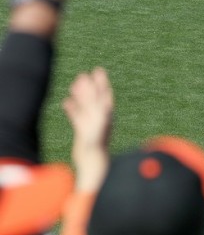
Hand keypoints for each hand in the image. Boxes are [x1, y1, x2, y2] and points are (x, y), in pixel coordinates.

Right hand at [63, 67, 113, 191]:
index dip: (102, 82)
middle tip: (83, 75)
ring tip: (74, 85)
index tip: (99, 70)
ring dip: (80, 96)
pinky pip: (77, 118)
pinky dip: (72, 109)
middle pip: (94, 98)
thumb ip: (101, 113)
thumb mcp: (99, 126)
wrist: (92, 163)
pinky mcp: (83, 132)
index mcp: (106, 115)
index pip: (105, 94)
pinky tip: (65, 103)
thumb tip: (103, 99)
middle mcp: (100, 118)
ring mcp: (91, 125)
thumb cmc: (97, 146)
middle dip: (89, 86)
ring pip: (85, 107)